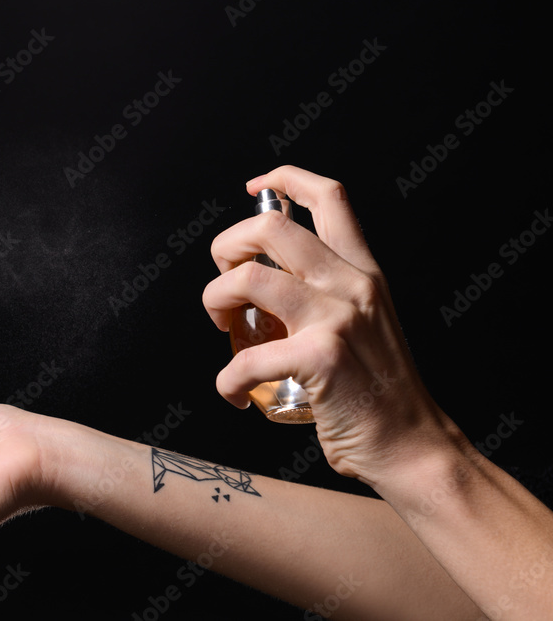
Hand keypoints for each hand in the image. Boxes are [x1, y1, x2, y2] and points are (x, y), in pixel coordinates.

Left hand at [202, 165, 461, 484]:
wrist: (411, 446)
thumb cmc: (379, 392)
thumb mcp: (368, 322)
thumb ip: (331, 295)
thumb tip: (272, 284)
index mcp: (364, 271)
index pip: (329, 198)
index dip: (285, 178)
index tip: (255, 187)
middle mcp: (352, 284)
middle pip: (272, 226)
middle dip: (226, 246)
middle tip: (224, 284)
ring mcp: (336, 319)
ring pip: (248, 278)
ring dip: (214, 299)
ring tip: (220, 327)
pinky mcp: (320, 359)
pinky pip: (246, 360)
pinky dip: (226, 380)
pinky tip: (233, 394)